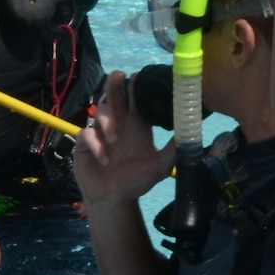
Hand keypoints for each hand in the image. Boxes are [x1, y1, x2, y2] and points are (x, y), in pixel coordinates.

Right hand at [74, 72, 174, 205]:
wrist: (113, 198)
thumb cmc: (136, 180)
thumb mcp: (160, 166)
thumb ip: (173, 150)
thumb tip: (190, 132)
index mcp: (137, 124)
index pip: (136, 98)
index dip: (136, 86)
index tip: (138, 76)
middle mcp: (119, 123)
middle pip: (114, 94)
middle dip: (115, 83)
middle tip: (119, 75)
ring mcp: (100, 131)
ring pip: (99, 111)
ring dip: (107, 122)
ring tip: (115, 140)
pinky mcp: (85, 142)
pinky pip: (87, 133)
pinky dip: (96, 145)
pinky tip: (105, 160)